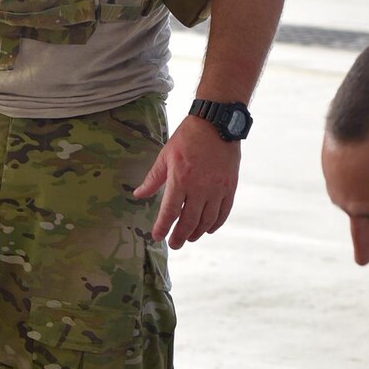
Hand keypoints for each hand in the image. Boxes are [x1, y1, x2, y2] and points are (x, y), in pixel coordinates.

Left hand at [134, 115, 240, 247]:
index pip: (170, 212)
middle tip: (174, 244)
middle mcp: (200, 187)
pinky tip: (208, 229)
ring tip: (189, 238)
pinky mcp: (230, 187)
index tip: (158, 236)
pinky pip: (223, 212)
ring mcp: (217, 189)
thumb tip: (138, 194)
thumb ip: (153, 179)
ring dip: (197, 233)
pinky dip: (215, 224)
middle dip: (180, 236)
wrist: (216, 124)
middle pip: (189, 222)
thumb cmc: (188, 137)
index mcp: (180, 179)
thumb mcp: (165, 156)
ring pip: (207, 221)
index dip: (163, 227)